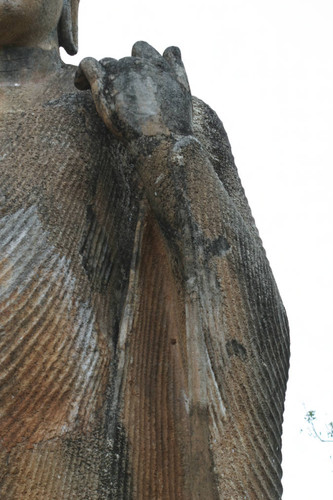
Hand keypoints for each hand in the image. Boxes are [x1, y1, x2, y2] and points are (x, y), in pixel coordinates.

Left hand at [74, 41, 192, 141]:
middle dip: (119, 75)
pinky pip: (87, 65)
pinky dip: (82, 72)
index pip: (140, 49)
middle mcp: (138, 65)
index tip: (131, 76)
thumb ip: (177, 67)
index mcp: (157, 65)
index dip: (134, 61)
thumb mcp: (184, 91)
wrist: (163, 141)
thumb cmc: (175, 124)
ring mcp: (121, 74)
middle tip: (116, 96)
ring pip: (106, 63)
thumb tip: (170, 48)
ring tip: (96, 90)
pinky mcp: (104, 85)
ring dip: (103, 75)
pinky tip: (80, 84)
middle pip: (122, 61)